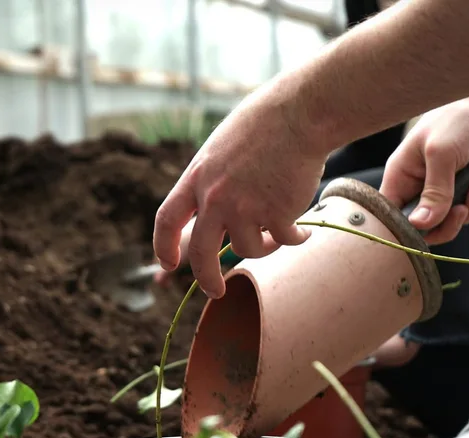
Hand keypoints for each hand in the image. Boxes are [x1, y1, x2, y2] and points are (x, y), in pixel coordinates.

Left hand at [153, 89, 327, 298]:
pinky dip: (295, 238)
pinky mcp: (276, 215)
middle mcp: (216, 198)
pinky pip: (284, 241)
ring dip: (265, 247)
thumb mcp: (220, 150)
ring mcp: (245, 208)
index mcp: (197, 178)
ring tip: (278, 235)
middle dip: (206, 279)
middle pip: (201, 254)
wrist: (299, 114)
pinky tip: (304, 231)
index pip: (167, 220)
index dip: (164, 246)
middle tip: (216, 291)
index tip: (167, 265)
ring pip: (248, 250)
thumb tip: (207, 219)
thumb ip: (210, 183)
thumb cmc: (263, 126)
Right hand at [380, 94, 468, 244]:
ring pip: (453, 218)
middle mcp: (418, 186)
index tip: (432, 227)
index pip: (394, 216)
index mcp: (401, 177)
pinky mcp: (464, 185)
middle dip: (449, 221)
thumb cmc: (456, 118)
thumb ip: (433, 192)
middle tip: (462, 208)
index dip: (409, 229)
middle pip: (427, 225)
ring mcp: (442, 187)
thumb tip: (419, 225)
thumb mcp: (441, 154)